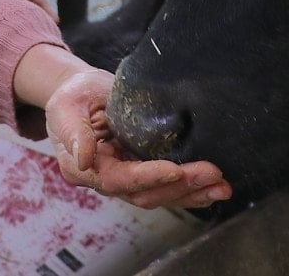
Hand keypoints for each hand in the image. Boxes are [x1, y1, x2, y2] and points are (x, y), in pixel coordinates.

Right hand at [44, 68, 230, 208]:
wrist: (80, 93)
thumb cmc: (72, 97)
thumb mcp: (67, 108)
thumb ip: (74, 133)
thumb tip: (83, 160)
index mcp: (82, 169)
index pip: (118, 180)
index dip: (148, 177)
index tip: (175, 170)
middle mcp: (106, 180)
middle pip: (146, 192)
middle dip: (181, 186)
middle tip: (212, 173)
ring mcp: (126, 179)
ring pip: (161, 195)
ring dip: (193, 193)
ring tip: (222, 187)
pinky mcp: (142, 171)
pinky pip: (167, 187)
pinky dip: (191, 190)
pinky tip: (214, 188)